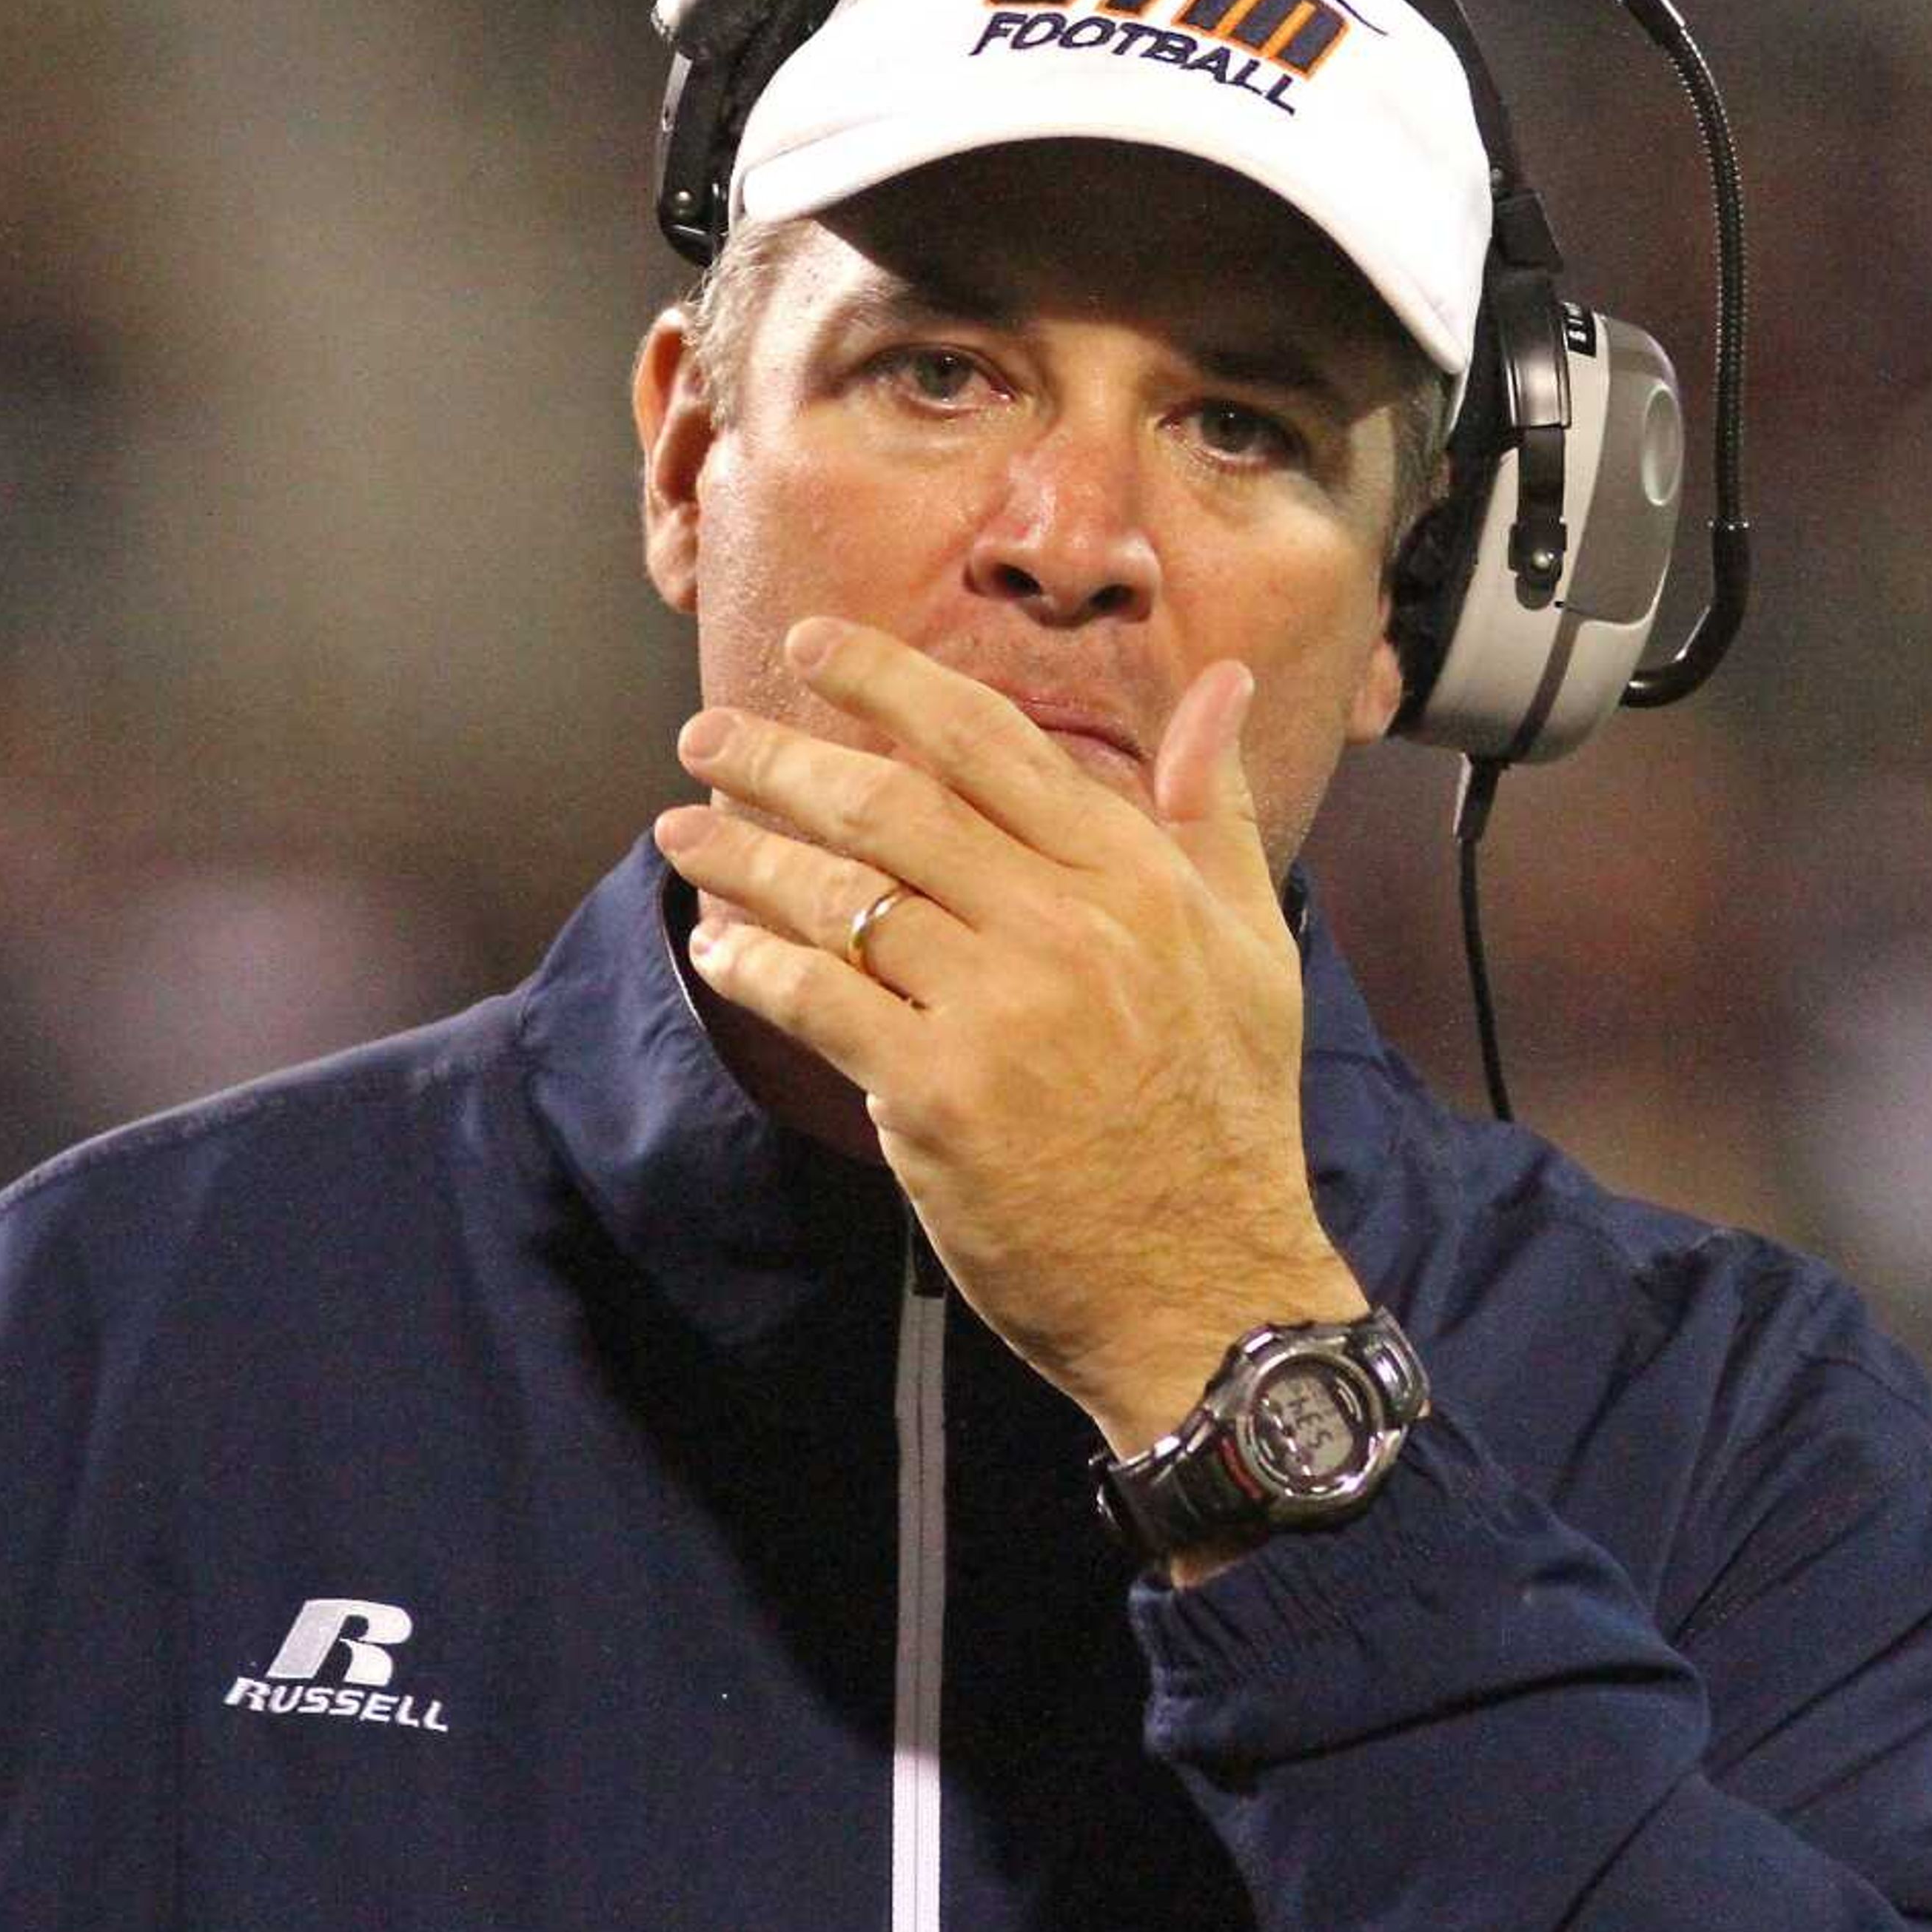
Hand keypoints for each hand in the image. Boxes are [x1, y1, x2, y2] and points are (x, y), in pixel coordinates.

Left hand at [654, 615, 1367, 1454]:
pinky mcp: (937, 1097)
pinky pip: (817, 1002)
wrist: (1208, 1284)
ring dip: (744, 856)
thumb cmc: (1227, 1111)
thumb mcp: (1249, 944)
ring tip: (681, 834)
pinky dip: (755, 964)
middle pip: (892, 807)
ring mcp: (996, 1011)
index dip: (888, 682)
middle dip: (781, 758)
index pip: (989, 744)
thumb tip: (1221, 686)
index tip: (814, 646)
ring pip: (841, 898)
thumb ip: (1213, 808)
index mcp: (1134, 878)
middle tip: (707, 734)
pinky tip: (718, 946)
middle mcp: (1064, 927)